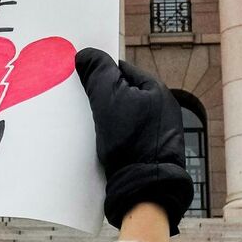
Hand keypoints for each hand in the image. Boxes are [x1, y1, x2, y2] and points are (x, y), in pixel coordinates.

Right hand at [75, 48, 193, 232]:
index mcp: (156, 90)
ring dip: (106, 119)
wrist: (144, 188)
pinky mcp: (150, 152)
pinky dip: (114, 137)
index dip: (99, 73)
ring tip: (89, 126)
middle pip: (122, 93)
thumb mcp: (108, 98)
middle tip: (81, 104)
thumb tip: (86, 54)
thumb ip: (97, 71)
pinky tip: (101, 145)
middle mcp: (162, 109)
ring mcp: (158, 132)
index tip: (80, 80)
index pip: (121, 69)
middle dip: (101, 97)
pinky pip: (127, 136)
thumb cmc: (130, 141)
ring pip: (123, 116)